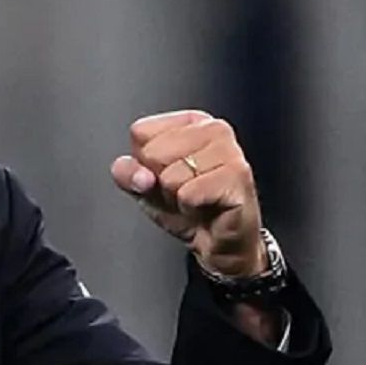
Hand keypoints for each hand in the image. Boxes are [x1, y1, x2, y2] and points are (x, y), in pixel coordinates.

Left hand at [110, 110, 265, 277]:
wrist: (218, 241)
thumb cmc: (188, 207)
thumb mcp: (145, 187)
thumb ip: (127, 173)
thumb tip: (140, 175)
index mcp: (190, 123)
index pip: (141, 133)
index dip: (145, 164)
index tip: (167, 175)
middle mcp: (214, 128)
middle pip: (154, 153)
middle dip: (162, 183)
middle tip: (184, 191)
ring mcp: (229, 150)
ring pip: (171, 175)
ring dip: (177, 198)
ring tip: (196, 199)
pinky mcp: (238, 176)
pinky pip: (189, 194)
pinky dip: (190, 208)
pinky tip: (206, 207)